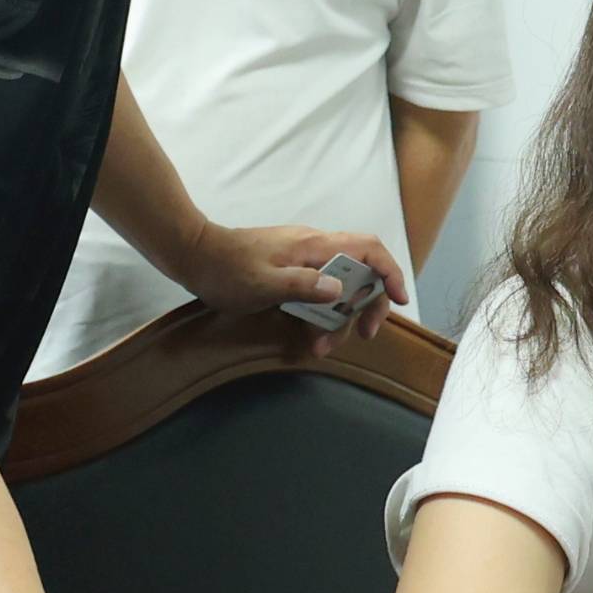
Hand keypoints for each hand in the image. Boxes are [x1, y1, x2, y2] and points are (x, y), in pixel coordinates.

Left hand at [179, 224, 406, 327]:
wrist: (193, 255)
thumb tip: (338, 290)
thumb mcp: (263, 284)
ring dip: (339, 316)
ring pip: (339, 285)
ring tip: (322, 346)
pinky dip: (322, 312)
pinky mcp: (290, 269)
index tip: (398, 300)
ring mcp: (302, 258)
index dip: (390, 273)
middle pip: (360, 271)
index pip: (368, 249)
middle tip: (360, 334)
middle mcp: (314, 248)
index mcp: (314, 246)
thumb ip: (302, 285)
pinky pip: (319, 289)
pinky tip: (309, 334)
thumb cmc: (226, 270)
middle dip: (367, 305)